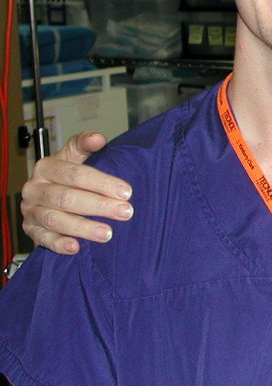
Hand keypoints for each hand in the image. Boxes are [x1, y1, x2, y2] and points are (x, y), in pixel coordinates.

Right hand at [20, 131, 133, 254]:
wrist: (47, 192)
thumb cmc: (66, 174)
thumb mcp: (74, 155)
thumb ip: (85, 145)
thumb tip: (98, 138)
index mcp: (47, 167)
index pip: (75, 175)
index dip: (102, 183)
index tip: (126, 192)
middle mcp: (35, 189)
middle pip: (67, 198)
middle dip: (99, 206)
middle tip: (125, 212)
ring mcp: (31, 211)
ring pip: (55, 220)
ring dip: (83, 228)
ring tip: (107, 234)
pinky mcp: (30, 230)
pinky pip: (43, 239)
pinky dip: (59, 244)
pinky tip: (76, 247)